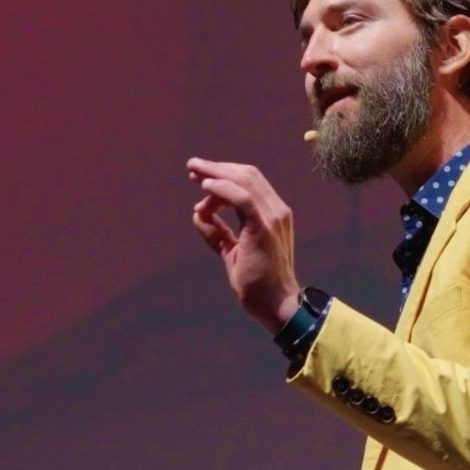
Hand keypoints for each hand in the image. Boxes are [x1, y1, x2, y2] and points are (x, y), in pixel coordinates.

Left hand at [186, 157, 300, 331]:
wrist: (276, 304)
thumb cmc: (257, 282)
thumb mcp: (231, 251)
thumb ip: (217, 232)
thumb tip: (197, 212)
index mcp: (273, 214)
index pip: (250, 183)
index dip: (223, 175)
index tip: (199, 177)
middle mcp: (276, 210)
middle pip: (247, 175)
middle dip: (217, 168)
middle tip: (192, 166)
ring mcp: (273, 218)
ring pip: (245, 181)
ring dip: (216, 174)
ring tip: (194, 172)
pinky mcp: (264, 228)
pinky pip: (243, 200)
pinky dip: (224, 190)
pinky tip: (206, 187)